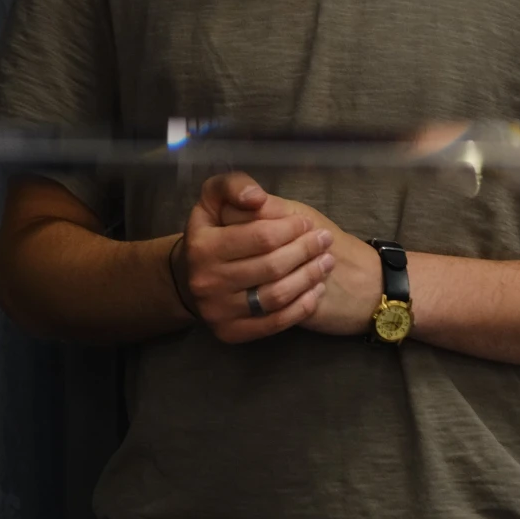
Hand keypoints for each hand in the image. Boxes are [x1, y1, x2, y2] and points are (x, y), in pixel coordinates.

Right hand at [218, 183, 382, 337]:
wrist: (192, 276)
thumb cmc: (214, 231)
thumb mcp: (214, 198)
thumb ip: (234, 186)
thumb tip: (257, 198)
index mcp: (202, 245)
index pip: (261, 237)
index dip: (291, 228)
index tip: (307, 222)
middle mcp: (206, 281)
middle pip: (272, 266)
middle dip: (306, 250)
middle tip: (324, 241)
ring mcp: (217, 311)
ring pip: (276, 296)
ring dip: (309, 277)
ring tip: (327, 262)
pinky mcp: (230, 333)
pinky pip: (275, 323)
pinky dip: (301, 306)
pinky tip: (316, 290)